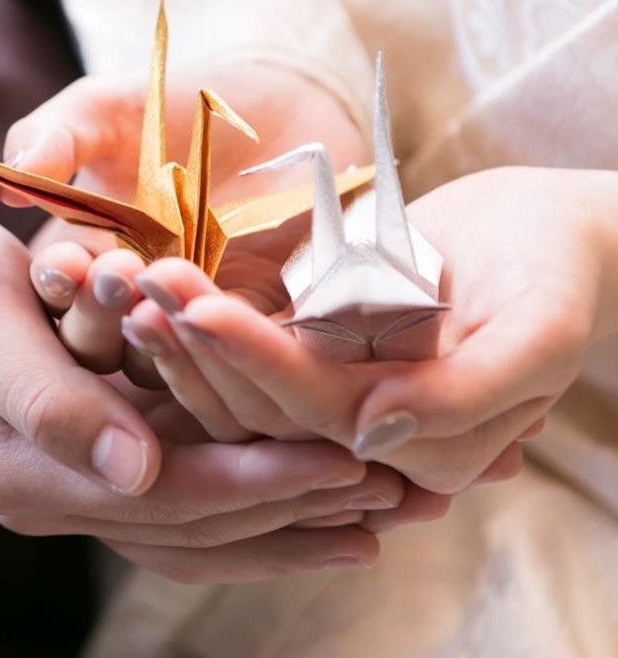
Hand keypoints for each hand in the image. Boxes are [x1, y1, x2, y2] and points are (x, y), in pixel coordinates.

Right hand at [0, 148, 407, 581]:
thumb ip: (49, 400)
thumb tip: (138, 472)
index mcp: (24, 472)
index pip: (163, 498)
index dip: (258, 485)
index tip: (348, 466)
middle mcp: (51, 492)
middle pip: (191, 526)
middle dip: (296, 514)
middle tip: (400, 504)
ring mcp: (66, 478)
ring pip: (192, 524)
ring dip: (284, 521)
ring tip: (376, 517)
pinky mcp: (82, 448)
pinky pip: (175, 490)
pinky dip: (244, 492)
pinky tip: (304, 485)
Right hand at [3, 63, 365, 383]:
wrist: (283, 104)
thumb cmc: (178, 105)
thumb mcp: (105, 108)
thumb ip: (56, 136)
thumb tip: (6, 183)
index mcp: (81, 262)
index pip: (55, 294)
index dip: (56, 282)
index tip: (64, 259)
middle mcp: (129, 305)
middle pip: (98, 343)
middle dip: (101, 312)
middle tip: (121, 271)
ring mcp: (191, 326)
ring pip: (163, 363)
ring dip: (163, 334)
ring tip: (173, 287)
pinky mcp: (256, 334)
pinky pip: (237, 362)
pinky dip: (229, 343)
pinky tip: (229, 306)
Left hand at [130, 167, 617, 492]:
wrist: (536, 233)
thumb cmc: (553, 275)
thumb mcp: (539, 333)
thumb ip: (468, 394)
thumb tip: (373, 435)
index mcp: (422, 453)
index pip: (317, 415)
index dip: (254, 362)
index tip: (196, 306)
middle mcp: (364, 440)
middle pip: (260, 406)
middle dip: (197, 343)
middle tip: (143, 279)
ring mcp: (330, 400)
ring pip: (237, 387)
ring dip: (181, 335)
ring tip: (132, 278)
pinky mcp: (307, 362)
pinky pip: (240, 354)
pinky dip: (196, 324)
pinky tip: (150, 284)